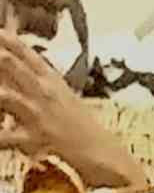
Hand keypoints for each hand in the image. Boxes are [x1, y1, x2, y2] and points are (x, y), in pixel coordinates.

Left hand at [0, 30, 145, 187]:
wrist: (104, 155)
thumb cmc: (82, 128)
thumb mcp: (62, 97)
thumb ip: (39, 82)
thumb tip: (15, 69)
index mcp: (50, 80)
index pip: (22, 50)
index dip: (2, 38)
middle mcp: (44, 92)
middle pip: (8, 62)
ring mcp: (39, 114)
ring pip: (3, 94)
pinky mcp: (37, 139)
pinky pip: (4, 138)